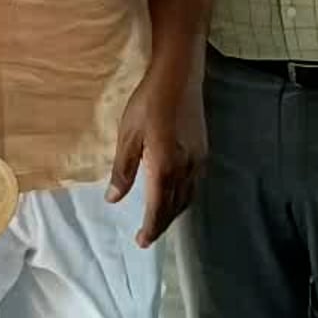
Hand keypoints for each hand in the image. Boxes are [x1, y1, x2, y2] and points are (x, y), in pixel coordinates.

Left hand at [107, 59, 206, 247]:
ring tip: (160, 219)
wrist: (179, 76)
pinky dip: (184, 197)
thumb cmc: (148, 102)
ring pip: (188, 197)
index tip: (141, 241)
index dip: (150, 227)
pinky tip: (177, 193)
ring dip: (174, 212)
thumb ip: (123, 170)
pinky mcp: (203, 149)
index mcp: (164, 168)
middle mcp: (186, 169)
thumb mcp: (127, 135)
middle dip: (161, 224)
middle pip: (175, 206)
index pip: (158, 208)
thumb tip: (113, 199)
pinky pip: (195, 184)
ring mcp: (198, 159)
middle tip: (148, 236)